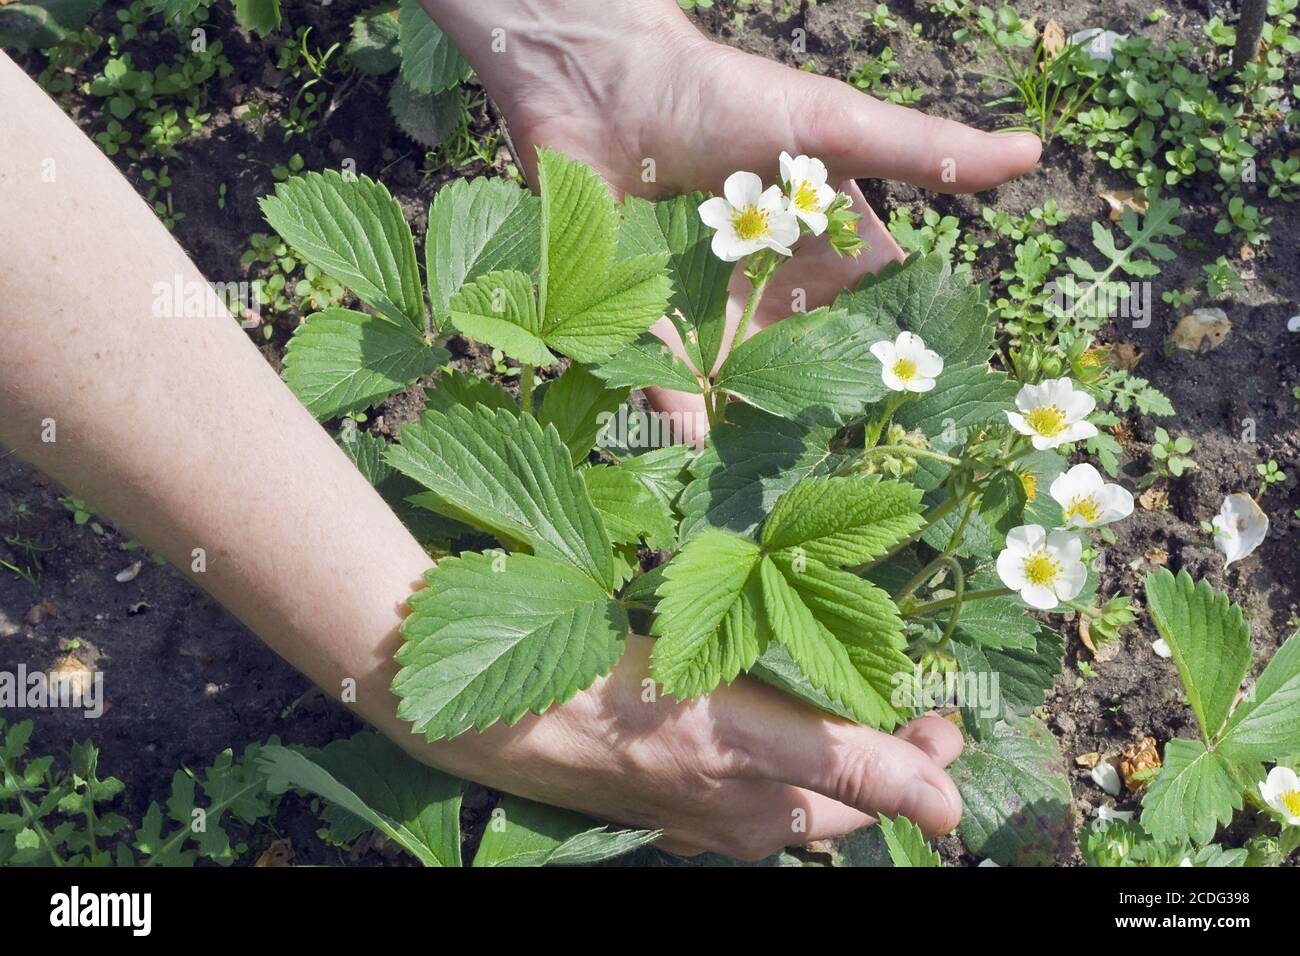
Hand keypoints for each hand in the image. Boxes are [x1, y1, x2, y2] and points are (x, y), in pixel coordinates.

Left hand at [414, 0, 1025, 849]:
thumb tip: (1031, 153)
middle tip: (852, 476)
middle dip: (818, 415)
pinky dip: (674, 411)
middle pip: (796, 366)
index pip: (858, 319)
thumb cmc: (724, 97)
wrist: (600, 76)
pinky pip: (656, 376)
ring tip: (778, 491)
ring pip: (731, 382)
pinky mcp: (631, 310)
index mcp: (809, 250)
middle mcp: (757, 286)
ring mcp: (695, 302)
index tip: (924, 422)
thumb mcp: (833, 128)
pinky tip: (698, 455)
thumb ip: (922, 153)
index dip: (885, 364)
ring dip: (752, 430)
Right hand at [431, 636, 963, 857]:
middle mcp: (731, 817)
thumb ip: (845, 764)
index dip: (920, 761)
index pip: (871, 799)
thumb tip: (951, 812)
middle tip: (909, 694)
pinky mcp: (649, 766)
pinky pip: (727, 758)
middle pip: (828, 789)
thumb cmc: (623, 713)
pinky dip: (763, 733)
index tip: (946, 712)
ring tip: (844, 690)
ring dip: (822, 738)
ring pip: (778, 775)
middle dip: (878, 748)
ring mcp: (686, 794)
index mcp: (762, 817)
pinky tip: (752, 703)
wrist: (493, 707)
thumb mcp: (745, 737)